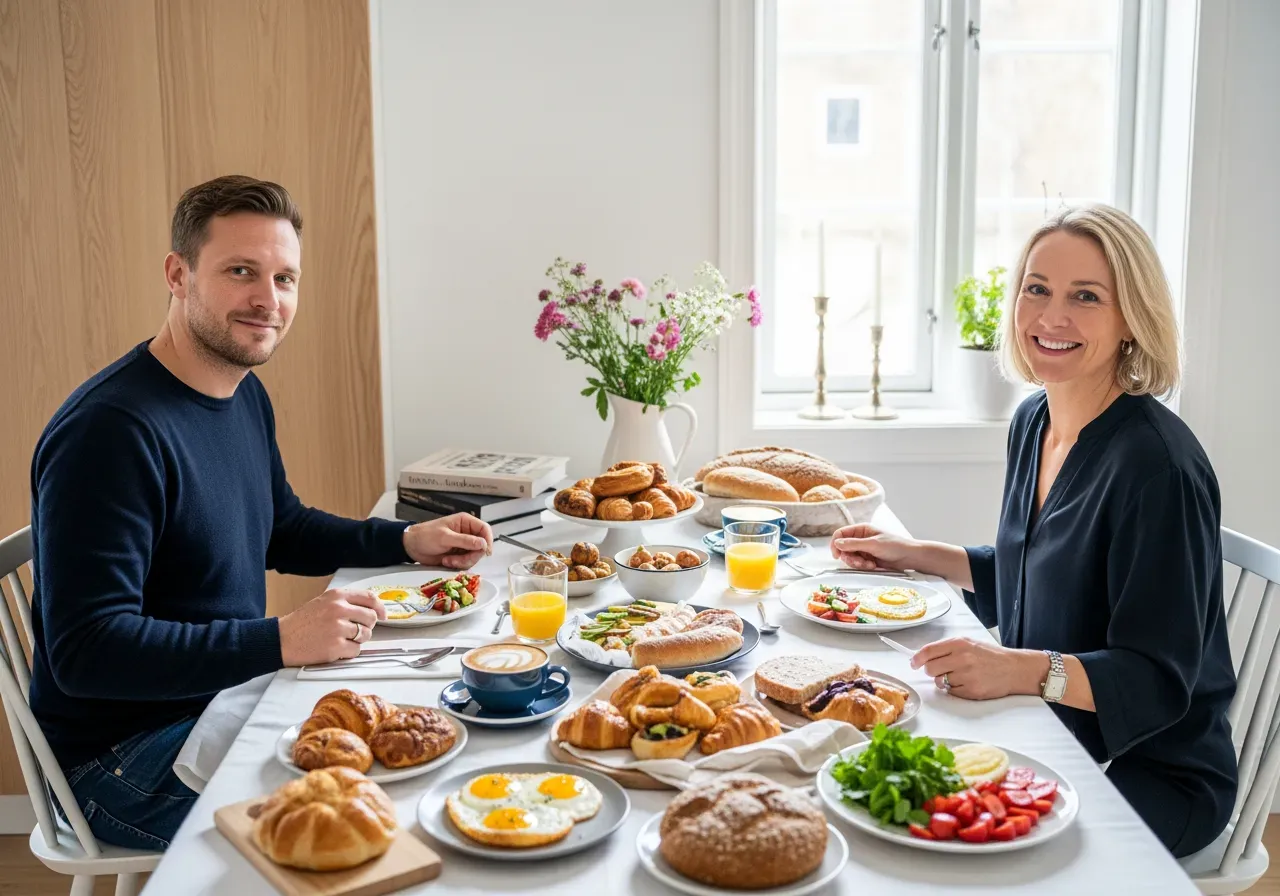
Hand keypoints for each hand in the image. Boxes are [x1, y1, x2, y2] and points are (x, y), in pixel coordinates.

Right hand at [278, 587, 386, 665]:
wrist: (282, 639)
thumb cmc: (302, 622)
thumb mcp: (323, 602)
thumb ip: (346, 602)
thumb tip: (373, 609)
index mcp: (336, 596)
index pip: (370, 598)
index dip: (380, 607)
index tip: (383, 615)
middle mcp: (339, 609)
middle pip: (371, 618)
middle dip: (367, 626)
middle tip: (354, 630)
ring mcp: (338, 628)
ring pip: (366, 635)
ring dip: (358, 639)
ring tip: (341, 639)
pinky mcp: (335, 647)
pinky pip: (356, 650)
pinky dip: (349, 652)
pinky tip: (336, 648)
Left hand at [403, 513, 492, 568]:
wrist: (411, 547)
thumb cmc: (425, 536)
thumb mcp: (445, 537)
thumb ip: (465, 540)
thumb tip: (483, 544)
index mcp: (465, 522)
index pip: (485, 529)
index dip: (488, 540)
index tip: (485, 551)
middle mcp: (467, 533)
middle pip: (481, 546)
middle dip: (471, 556)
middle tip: (458, 560)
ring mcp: (463, 545)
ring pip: (474, 557)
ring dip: (463, 562)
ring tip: (448, 560)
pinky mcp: (458, 555)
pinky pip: (466, 563)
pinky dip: (458, 565)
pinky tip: (446, 561)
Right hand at [829, 524, 919, 570]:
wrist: (909, 557)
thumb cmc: (895, 546)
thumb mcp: (873, 544)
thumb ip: (854, 544)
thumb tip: (837, 543)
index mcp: (861, 529)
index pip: (840, 534)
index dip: (836, 544)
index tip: (837, 555)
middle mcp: (860, 538)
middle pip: (843, 548)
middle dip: (849, 557)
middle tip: (859, 562)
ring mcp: (863, 549)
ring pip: (849, 557)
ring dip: (857, 563)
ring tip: (869, 565)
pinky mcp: (867, 559)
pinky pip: (857, 564)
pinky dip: (862, 566)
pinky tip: (873, 566)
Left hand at [909, 637, 1042, 700]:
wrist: (1014, 668)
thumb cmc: (989, 655)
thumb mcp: (968, 643)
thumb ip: (946, 648)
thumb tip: (923, 657)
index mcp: (959, 644)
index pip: (928, 651)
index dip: (917, 659)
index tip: (913, 663)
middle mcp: (961, 658)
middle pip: (930, 669)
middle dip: (932, 671)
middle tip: (941, 670)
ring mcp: (966, 676)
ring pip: (940, 682)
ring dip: (944, 681)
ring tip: (959, 676)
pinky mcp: (971, 691)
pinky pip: (952, 692)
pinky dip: (955, 689)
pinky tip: (967, 683)